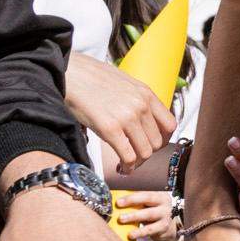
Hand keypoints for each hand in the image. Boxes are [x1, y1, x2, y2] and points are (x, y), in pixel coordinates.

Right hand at [65, 52, 175, 170]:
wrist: (69, 72)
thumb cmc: (91, 78)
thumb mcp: (124, 83)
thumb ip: (136, 99)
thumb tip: (142, 119)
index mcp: (146, 94)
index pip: (170, 125)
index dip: (161, 139)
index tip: (150, 144)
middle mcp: (141, 106)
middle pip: (157, 142)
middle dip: (147, 153)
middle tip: (135, 157)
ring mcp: (127, 118)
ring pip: (145, 153)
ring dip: (137, 163)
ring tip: (127, 164)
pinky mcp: (110, 128)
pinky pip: (128, 156)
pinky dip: (127, 166)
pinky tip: (121, 167)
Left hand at [111, 187, 179, 240]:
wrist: (168, 227)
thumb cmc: (152, 213)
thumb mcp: (148, 205)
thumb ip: (136, 202)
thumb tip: (115, 200)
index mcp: (159, 195)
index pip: (145, 192)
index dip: (131, 196)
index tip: (118, 201)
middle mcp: (164, 203)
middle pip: (148, 199)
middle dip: (132, 201)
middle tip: (118, 204)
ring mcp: (165, 215)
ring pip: (149, 214)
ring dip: (134, 217)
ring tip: (121, 220)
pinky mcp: (163, 227)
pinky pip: (150, 229)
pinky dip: (139, 232)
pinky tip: (130, 235)